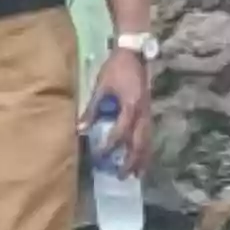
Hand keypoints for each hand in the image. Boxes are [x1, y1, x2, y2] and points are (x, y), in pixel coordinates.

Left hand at [85, 47, 152, 172]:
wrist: (133, 54)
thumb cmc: (115, 68)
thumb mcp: (101, 87)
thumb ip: (92, 108)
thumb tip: (80, 128)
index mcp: (131, 106)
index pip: (121, 132)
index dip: (111, 145)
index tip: (100, 156)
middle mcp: (143, 112)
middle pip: (139, 142)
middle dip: (131, 161)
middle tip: (121, 176)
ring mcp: (148, 112)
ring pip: (147, 141)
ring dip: (141, 158)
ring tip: (135, 175)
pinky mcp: (148, 111)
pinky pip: (148, 134)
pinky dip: (145, 148)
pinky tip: (141, 157)